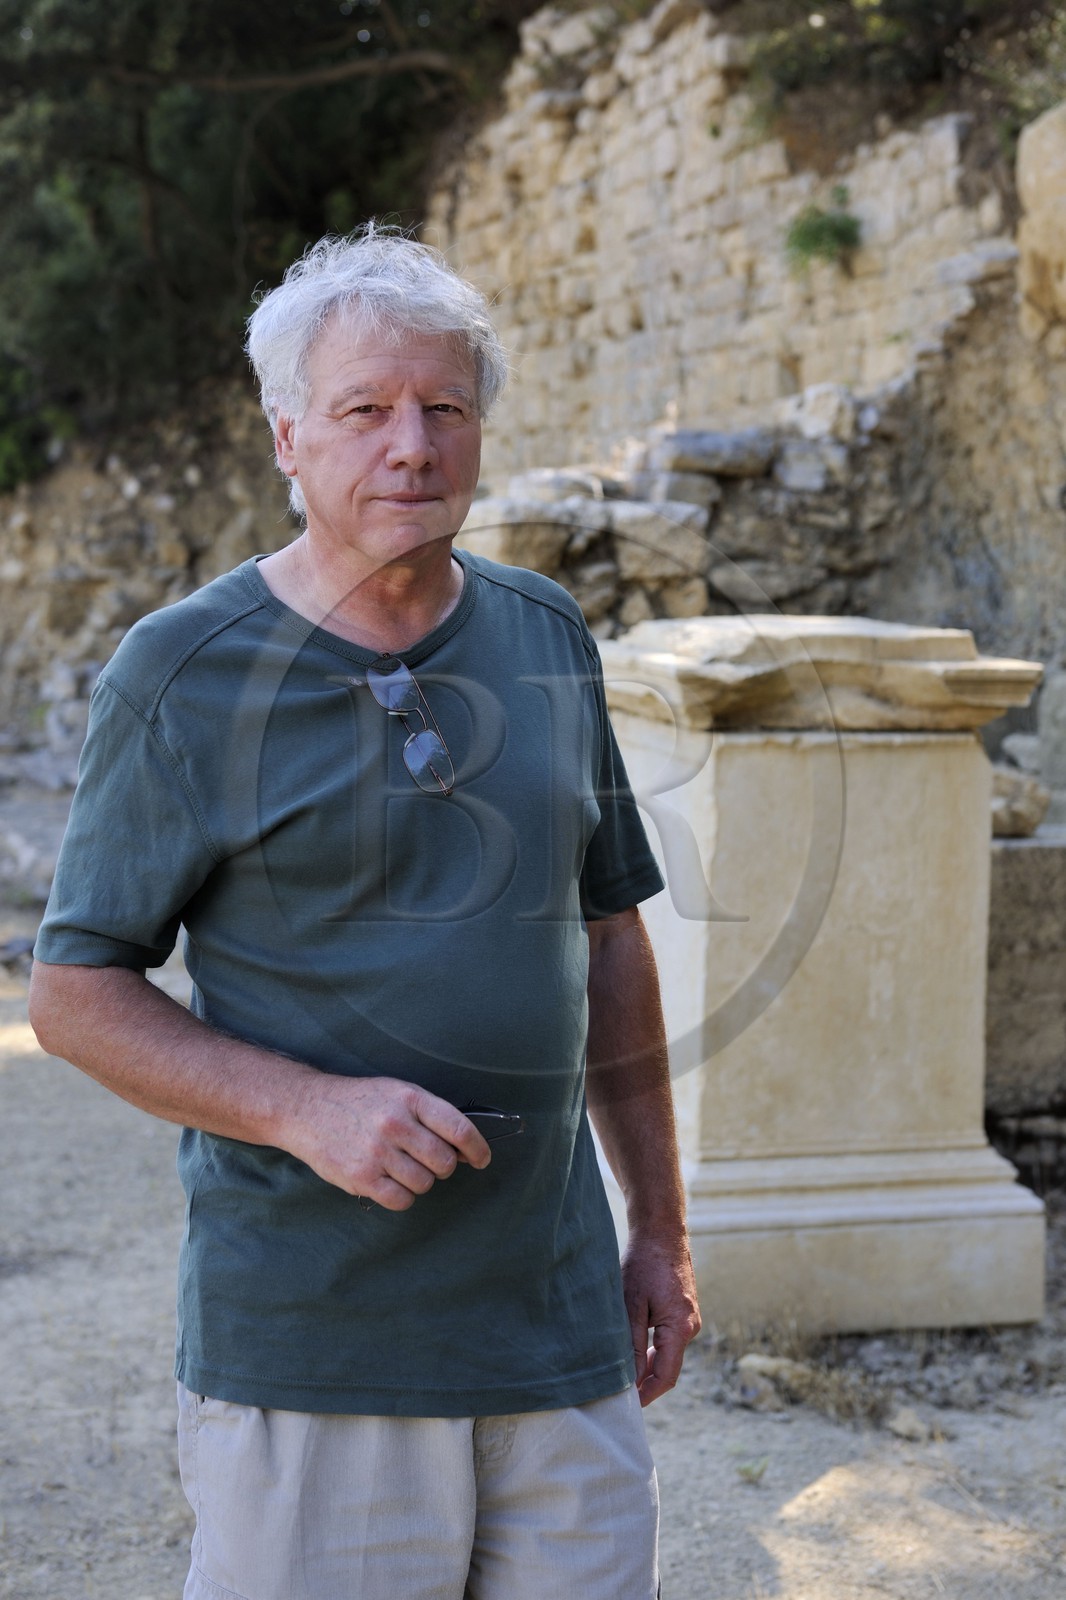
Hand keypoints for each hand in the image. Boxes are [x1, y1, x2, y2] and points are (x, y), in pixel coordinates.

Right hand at [286, 1074, 491, 1208]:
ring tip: (402, 1168)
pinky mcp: (361, 1177)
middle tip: (430, 1161)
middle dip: (444, 1167)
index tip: (482, 1159)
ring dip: (420, 1181)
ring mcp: (377, 1152)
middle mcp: (395, 1124)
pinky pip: (401, 1200)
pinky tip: (391, 1182)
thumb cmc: (359, 1102)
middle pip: (444, 1162)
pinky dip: (402, 1196)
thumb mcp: (397, 1092)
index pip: (459, 1128)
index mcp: (410, 1098)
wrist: (308, 1109)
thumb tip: (465, 1150)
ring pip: (424, 1184)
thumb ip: (430, 1116)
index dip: (478, 1148)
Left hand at [621, 1231, 701, 1406]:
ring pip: (668, 1352)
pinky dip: (653, 1348)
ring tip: (622, 1371)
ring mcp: (689, 1318)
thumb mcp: (632, 1304)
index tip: (629, 1407)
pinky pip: (669, 1338)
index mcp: (680, 1328)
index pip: (666, 1375)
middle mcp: (691, 1326)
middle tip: (619, 1392)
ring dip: (648, 1364)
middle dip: (646, 1382)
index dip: (648, 1394)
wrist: (661, 1231)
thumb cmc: (644, 1264)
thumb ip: (633, 1344)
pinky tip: (634, 1347)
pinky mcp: (683, 1310)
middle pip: (668, 1366)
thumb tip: (632, 1379)